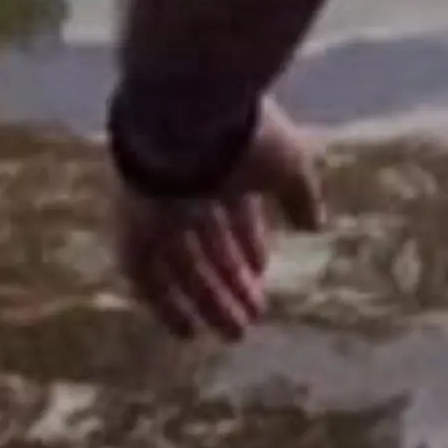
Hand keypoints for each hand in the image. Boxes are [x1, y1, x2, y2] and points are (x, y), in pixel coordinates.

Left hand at [111, 103, 325, 345]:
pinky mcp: (131, 226)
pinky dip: (165, 303)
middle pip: (208, 243)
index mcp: (225, 165)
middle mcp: (189, 187)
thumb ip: (300, 195)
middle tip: (251, 321)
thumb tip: (315, 227)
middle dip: (231, 282)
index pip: (236, 211)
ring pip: (182, 264)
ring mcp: (158, 207)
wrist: (184, 114)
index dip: (250, 244)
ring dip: (208, 299)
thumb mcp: (287, 163)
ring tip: (234, 333)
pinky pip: (145, 275)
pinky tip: (188, 330)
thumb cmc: (242, 135)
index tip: (263, 273)